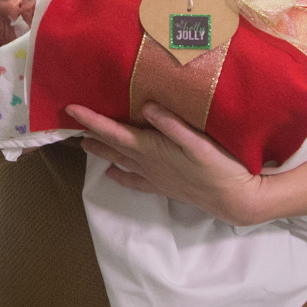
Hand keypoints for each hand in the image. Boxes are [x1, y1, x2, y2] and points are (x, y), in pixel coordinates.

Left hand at [67, 102, 287, 226]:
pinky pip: (134, 180)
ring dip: (102, 152)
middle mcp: (148, 165)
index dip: (91, 119)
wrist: (235, 200)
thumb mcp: (199, 142)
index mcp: (152, 150)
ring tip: (85, 144)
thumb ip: (171, 124)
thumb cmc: (219, 167)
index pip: (113, 131)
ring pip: (120, 162)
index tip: (70, 108)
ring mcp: (155, 177)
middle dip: (91, 133)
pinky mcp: (165, 186)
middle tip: (72, 122)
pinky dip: (120, 175)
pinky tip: (113, 174)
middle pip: (112, 146)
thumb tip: (145, 106)